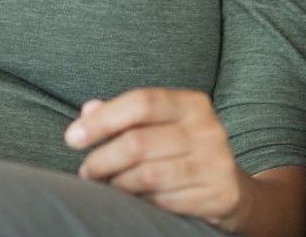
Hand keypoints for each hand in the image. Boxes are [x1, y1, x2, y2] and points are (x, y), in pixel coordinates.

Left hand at [65, 88, 245, 229]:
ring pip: (148, 175)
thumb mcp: (161, 126)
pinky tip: (133, 200)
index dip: (103, 119)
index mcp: (192, 103)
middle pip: (139, 141)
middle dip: (102, 159)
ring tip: (105, 186)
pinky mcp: (217, 194)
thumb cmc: (184, 151)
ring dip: (117, 184)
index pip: (142, 102)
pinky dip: (141, 202)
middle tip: (86, 171)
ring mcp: (215, 162)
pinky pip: (165, 201)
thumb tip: (88, 110)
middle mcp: (207, 128)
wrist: (232, 189)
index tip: (72, 137)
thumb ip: (125, 116)